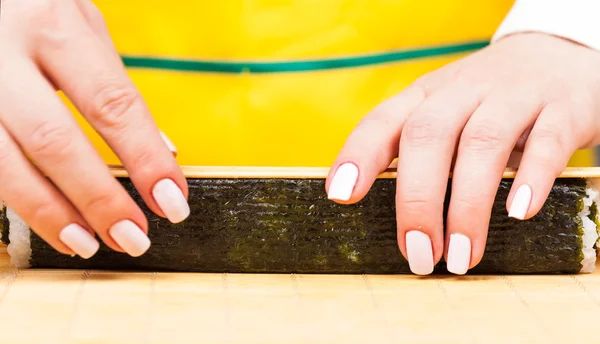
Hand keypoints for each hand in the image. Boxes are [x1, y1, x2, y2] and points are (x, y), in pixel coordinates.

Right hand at [0, 1, 188, 258]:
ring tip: (91, 243)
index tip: (173, 202)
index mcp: (52, 24)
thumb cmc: (32, 9)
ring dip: (53, 215)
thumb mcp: (78, 24)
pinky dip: (21, 203)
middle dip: (100, 199)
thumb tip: (161, 150)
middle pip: (56, 142)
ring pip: (6, 165)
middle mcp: (3, 53)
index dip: (146, 159)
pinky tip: (53, 221)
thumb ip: (113, 84)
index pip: (113, 103)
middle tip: (134, 237)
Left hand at [326, 32, 599, 274]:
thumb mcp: (443, 112)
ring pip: (482, 143)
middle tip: (418, 254)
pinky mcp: (562, 108)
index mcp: (426, 96)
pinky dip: (531, 177)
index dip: (358, 156)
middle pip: (427, 135)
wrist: (558, 54)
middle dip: (416, 200)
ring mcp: (513, 96)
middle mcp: (463, 91)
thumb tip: (396, 219)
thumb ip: (415, 152)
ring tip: (460, 255)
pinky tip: (519, 213)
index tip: (341, 197)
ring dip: (467, 205)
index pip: (382, 121)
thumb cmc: (486, 100)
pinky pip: (546, 140)